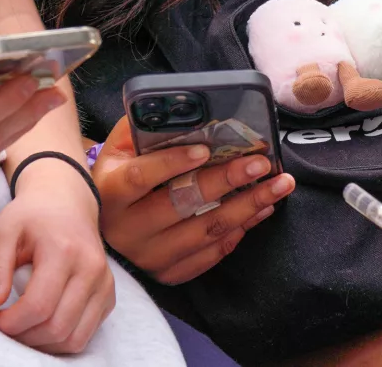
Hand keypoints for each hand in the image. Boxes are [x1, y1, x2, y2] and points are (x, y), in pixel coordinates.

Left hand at [0, 175, 113, 354]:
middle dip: (23, 337)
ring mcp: (105, 284)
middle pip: (57, 328)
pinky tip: (41, 323)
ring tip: (21, 326)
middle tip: (4, 325)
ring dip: (41, 344)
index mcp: (65, 251)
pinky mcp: (109, 295)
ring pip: (74, 339)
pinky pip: (85, 335)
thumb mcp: (3, 232)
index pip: (38, 307)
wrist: (67, 203)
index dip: (9, 323)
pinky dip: (60, 339)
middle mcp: (92, 269)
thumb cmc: (32, 217)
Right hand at [93, 116, 295, 284]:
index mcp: (112, 191)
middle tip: (262, 164)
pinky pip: (210, 255)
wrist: (102, 229)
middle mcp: (127, 229)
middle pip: (183, 205)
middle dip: (228, 182)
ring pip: (205, 232)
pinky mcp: (168, 273)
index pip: (141, 177)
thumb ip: (144, 127)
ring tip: (278, 186)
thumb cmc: (118, 177)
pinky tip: (261, 210)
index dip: (174, 162)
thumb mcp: (119, 149)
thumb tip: (180, 107)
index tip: (207, 149)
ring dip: (248, 207)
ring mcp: (148, 256)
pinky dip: (240, 232)